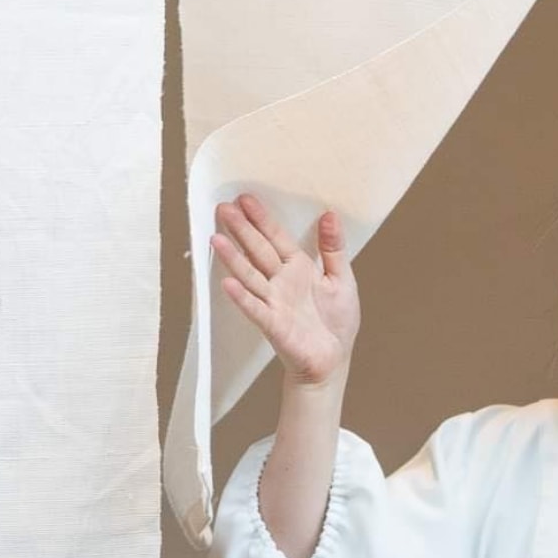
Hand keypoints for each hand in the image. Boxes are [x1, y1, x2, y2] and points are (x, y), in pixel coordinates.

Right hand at [211, 194, 360, 387]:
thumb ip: (333, 249)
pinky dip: (241, 297)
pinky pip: (254, 308)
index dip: (262, 219)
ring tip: (216, 239)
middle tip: (222, 208)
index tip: (245, 199)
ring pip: (250, 275)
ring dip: (233, 258)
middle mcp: (281, 281)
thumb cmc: (337, 321)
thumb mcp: (342, 279)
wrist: (333, 359)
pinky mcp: (273, 324)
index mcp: (299, 268)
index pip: (276, 238)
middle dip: (241, 230)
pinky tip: (227, 283)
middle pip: (258, 251)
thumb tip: (330, 215)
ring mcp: (274, 301)